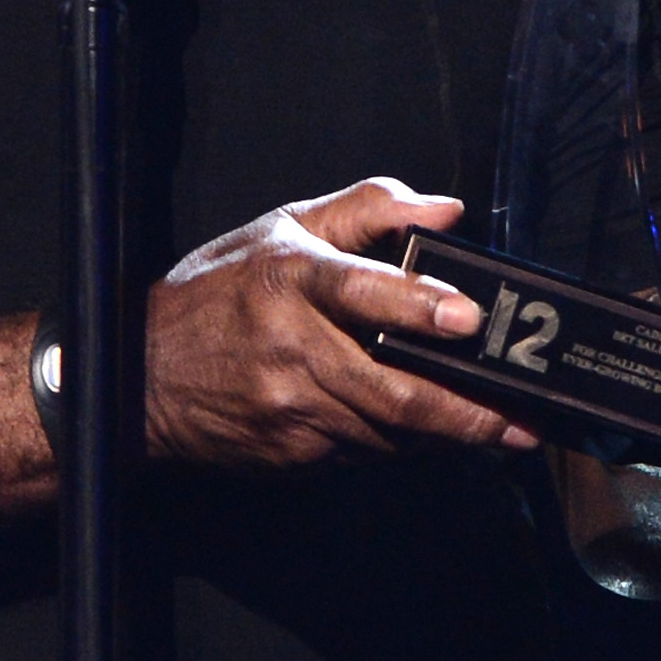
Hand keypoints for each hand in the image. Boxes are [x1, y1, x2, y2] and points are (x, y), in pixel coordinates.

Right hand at [145, 178, 538, 466]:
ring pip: (387, 430)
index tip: (467, 317)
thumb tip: (444, 209)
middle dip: (466, 411)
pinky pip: (365, 452)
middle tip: (519, 420)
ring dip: (446, 435)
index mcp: (289, 278)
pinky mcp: (291, 451)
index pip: (360, 291)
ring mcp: (290, 408)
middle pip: (392, 389)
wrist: (141, 376)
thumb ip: (368, 209)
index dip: (417, 304)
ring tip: (498, 430)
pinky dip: (403, 443)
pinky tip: (430, 434)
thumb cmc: (214, 296)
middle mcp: (291, 347)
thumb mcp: (281, 229)